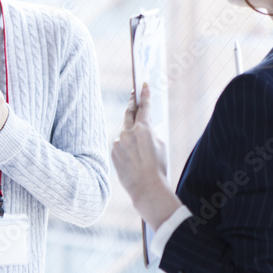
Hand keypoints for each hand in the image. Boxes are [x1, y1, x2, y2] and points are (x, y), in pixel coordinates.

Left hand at [111, 84, 181, 229]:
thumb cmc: (158, 166)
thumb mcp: (160, 144)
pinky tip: (133, 158)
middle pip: (129, 113)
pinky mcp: (112, 152)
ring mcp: (118, 142)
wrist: (147, 188)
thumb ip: (150, 131)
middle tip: (134, 98)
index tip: (143, 84)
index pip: (144, 107)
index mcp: (142, 129)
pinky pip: (119, 144)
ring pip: (124, 132)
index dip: (144, 94)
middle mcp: (127, 133)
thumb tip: (143, 126)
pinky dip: (126, 147)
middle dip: (132, 105)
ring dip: (131, 134)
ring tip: (140, 147)